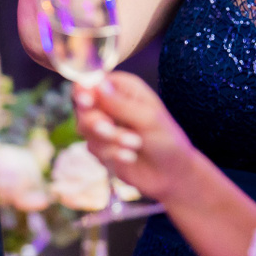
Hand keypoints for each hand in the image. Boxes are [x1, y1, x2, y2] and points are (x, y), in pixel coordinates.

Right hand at [74, 73, 200, 206]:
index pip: (93, 82)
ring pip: (86, 130)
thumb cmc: (166, 139)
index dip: (84, 90)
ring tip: (136, 144)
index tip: (86, 100)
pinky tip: (130, 157)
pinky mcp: (101, 149)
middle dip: (96, 121)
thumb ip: (120, 104)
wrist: (171, 174)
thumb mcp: (148, 118)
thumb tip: (96, 85)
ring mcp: (103, 128)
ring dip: (111, 139)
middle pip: (83, 107)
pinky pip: (94, 149)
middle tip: (109, 128)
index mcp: (122, 89)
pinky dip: (112, 153)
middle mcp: (109, 105)